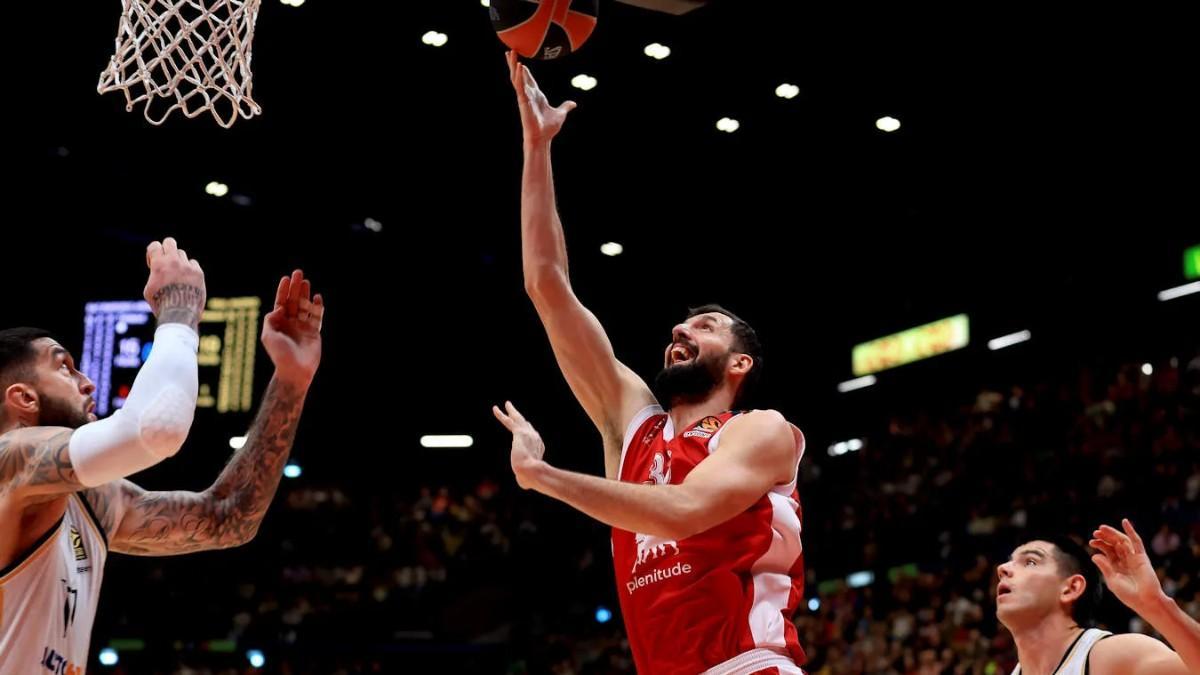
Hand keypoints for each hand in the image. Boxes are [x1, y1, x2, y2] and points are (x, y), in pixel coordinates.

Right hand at [144, 237, 205, 330]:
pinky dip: (189, 269)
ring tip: (177, 277)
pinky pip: (193, 263)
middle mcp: (174, 262)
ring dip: (178, 262)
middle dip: (166, 250)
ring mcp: (188, 266)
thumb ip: (154, 275)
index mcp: (159, 265)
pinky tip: (187, 280)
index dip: (153, 253)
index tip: (153, 264)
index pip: (155, 245)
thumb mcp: (149, 290)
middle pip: (170, 242)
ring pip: (182, 254)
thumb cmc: (161, 304)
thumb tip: (158, 270)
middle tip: (166, 262)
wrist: (180, 313)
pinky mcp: (199, 273)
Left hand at [261, 270, 323, 386]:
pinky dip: (317, 307)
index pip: (281, 302)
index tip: (286, 278)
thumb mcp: (268, 336)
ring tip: (307, 281)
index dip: (283, 290)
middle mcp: (291, 323)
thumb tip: (279, 307)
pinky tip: (317, 297)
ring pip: (305, 306)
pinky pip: (316, 317)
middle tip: (298, 273)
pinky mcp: (314, 333)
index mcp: (279, 323)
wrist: (295, 370)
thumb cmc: (279, 354)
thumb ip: (270, 320)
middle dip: (295, 287)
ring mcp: (303, 328)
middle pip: (293, 301)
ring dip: (305, 294)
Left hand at [492, 401, 545, 489]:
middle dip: (521, 419)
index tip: (521, 436)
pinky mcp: (519, 433)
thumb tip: (524, 484)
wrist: (533, 472)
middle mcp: (536, 438)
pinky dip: (501, 415)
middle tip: (515, 412)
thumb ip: (525, 479)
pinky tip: (495, 409)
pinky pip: (508, 421)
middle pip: (527, 425)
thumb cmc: (530, 478)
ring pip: (518, 419)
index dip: (526, 437)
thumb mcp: (528, 479)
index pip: (532, 438)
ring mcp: (529, 434)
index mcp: (539, 447)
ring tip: (507, 404)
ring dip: (512, 411)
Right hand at [507, 50, 575, 144]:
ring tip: (510, 52)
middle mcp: (528, 94)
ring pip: (516, 77)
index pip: (528, 80)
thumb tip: (573, 104)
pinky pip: (520, 86)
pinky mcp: (523, 101)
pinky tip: (520, 65)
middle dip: (513, 64)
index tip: (521, 61)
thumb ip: (565, 107)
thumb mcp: (560, 114)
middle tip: (509, 51)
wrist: (542, 138)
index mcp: (536, 96)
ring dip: (513, 64)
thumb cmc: (548, 128)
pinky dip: (520, 75)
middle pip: (519, 75)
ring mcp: (524, 97)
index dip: (524, 70)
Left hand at [1090, 518, 1165, 613]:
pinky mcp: (1142, 557)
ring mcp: (1134, 558)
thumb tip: (1094, 556)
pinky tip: (1125, 522)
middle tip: (1096, 532)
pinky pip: (1136, 542)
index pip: (1107, 552)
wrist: (1145, 601)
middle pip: (1114, 545)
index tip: (1091, 542)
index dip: (1099, 545)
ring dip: (1113, 534)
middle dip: (1105, 537)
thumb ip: (1105, 567)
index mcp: (1116, 567)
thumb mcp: (1112, 581)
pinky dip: (1131, 531)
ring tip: (1102, 528)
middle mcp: (1125, 561)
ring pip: (1122, 542)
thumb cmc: (1129, 595)